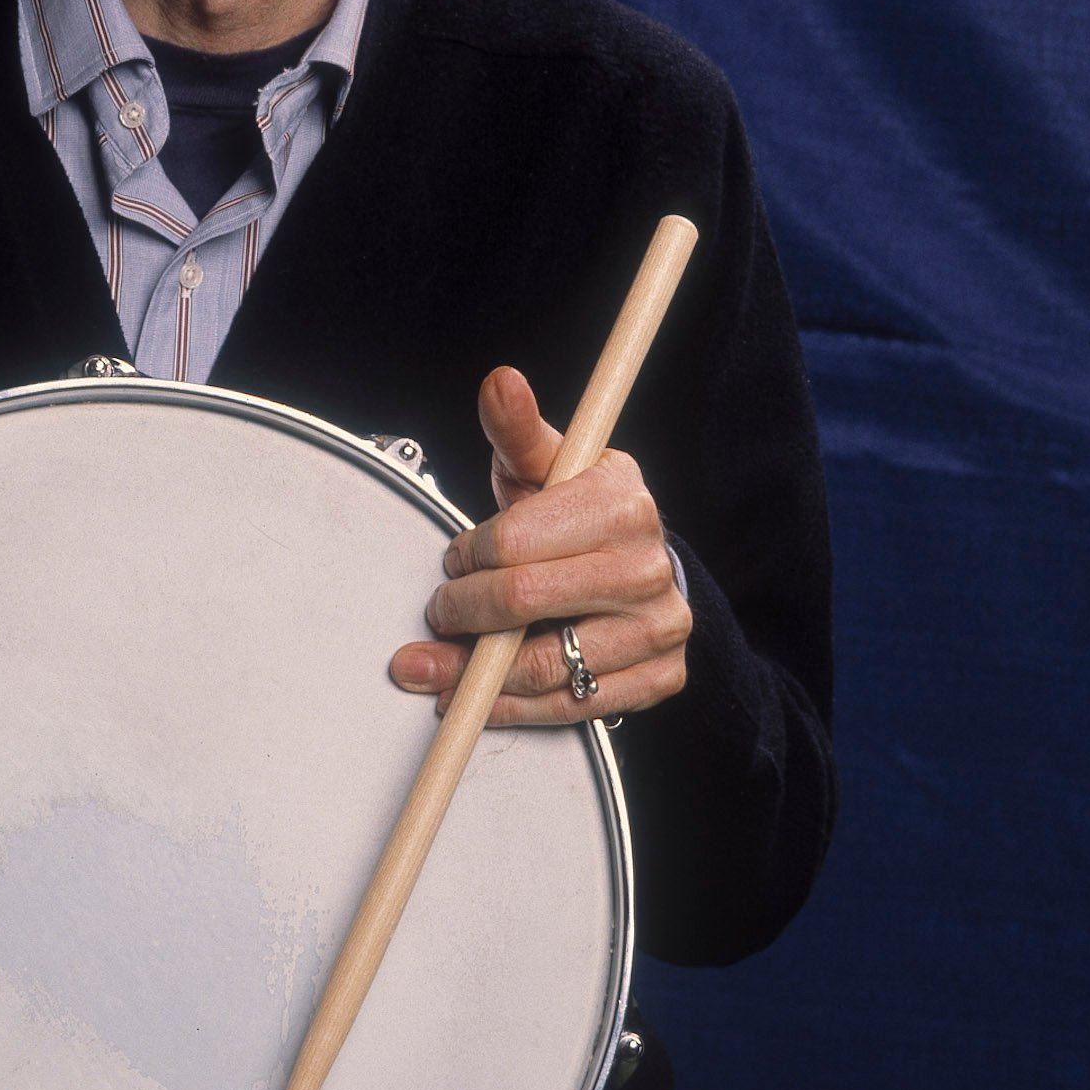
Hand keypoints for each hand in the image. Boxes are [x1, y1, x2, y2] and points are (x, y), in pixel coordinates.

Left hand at [388, 365, 690, 725]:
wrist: (634, 570)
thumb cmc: (573, 515)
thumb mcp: (544, 465)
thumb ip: (515, 429)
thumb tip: (499, 382)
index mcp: (621, 501)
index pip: (515, 540)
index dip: (468, 555)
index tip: (453, 560)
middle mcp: (648, 564)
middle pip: (524, 601)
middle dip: (461, 612)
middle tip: (438, 612)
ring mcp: (658, 625)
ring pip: (543, 664)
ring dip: (472, 674)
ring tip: (431, 669)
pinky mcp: (659, 676)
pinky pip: (570, 706)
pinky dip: (512, 708)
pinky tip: (477, 697)